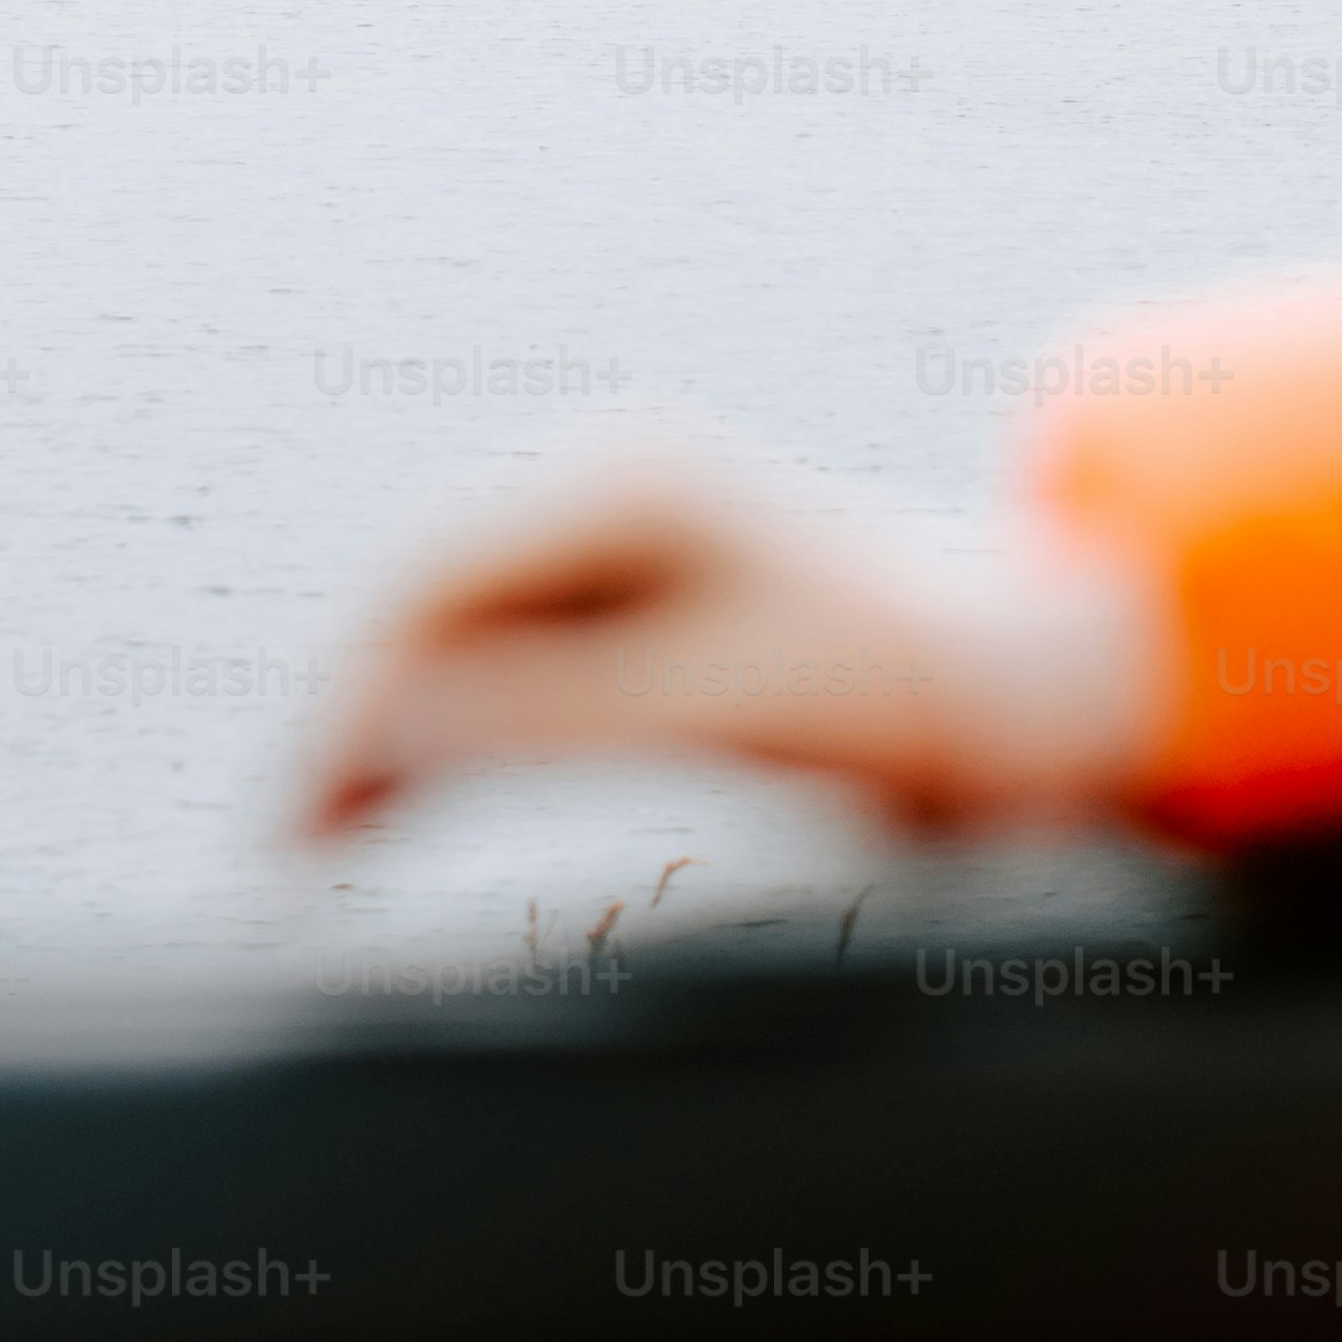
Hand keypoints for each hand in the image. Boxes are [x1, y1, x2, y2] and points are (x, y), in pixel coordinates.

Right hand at [302, 478, 1161, 838]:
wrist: (1055, 684)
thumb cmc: (924, 696)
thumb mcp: (739, 711)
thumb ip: (560, 714)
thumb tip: (384, 728)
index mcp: (632, 485)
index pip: (430, 584)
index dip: (349, 700)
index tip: (299, 824)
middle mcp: (615, 485)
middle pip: (425, 596)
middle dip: (350, 716)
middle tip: (286, 856)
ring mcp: (630, 534)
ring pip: (455, 625)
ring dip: (387, 723)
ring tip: (322, 838)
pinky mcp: (648, 594)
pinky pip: (509, 652)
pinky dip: (450, 723)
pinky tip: (406, 793)